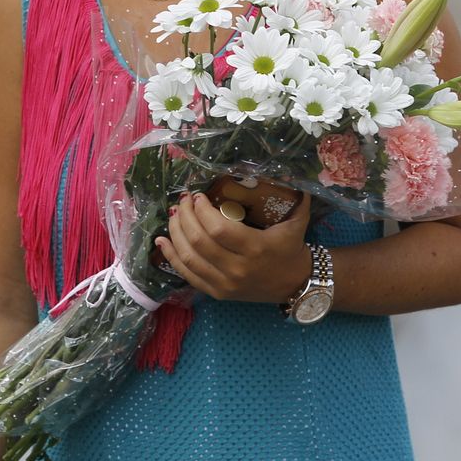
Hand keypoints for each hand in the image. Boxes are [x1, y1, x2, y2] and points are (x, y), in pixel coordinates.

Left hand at [155, 181, 313, 303]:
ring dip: (176, 234)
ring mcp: (225, 284)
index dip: (202, 210)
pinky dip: (171, 257)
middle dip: (185, 217)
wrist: (296, 285)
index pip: (218, 228)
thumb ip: (295, 194)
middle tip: (183, 201)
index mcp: (255, 248)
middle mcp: (237, 268)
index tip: (198, 196)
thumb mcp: (297, 220)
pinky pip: (188, 275)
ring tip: (173, 215)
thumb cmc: (293, 249)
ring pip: (189, 258)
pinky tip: (162, 241)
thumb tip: (289, 168)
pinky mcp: (217, 293)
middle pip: (199, 241)